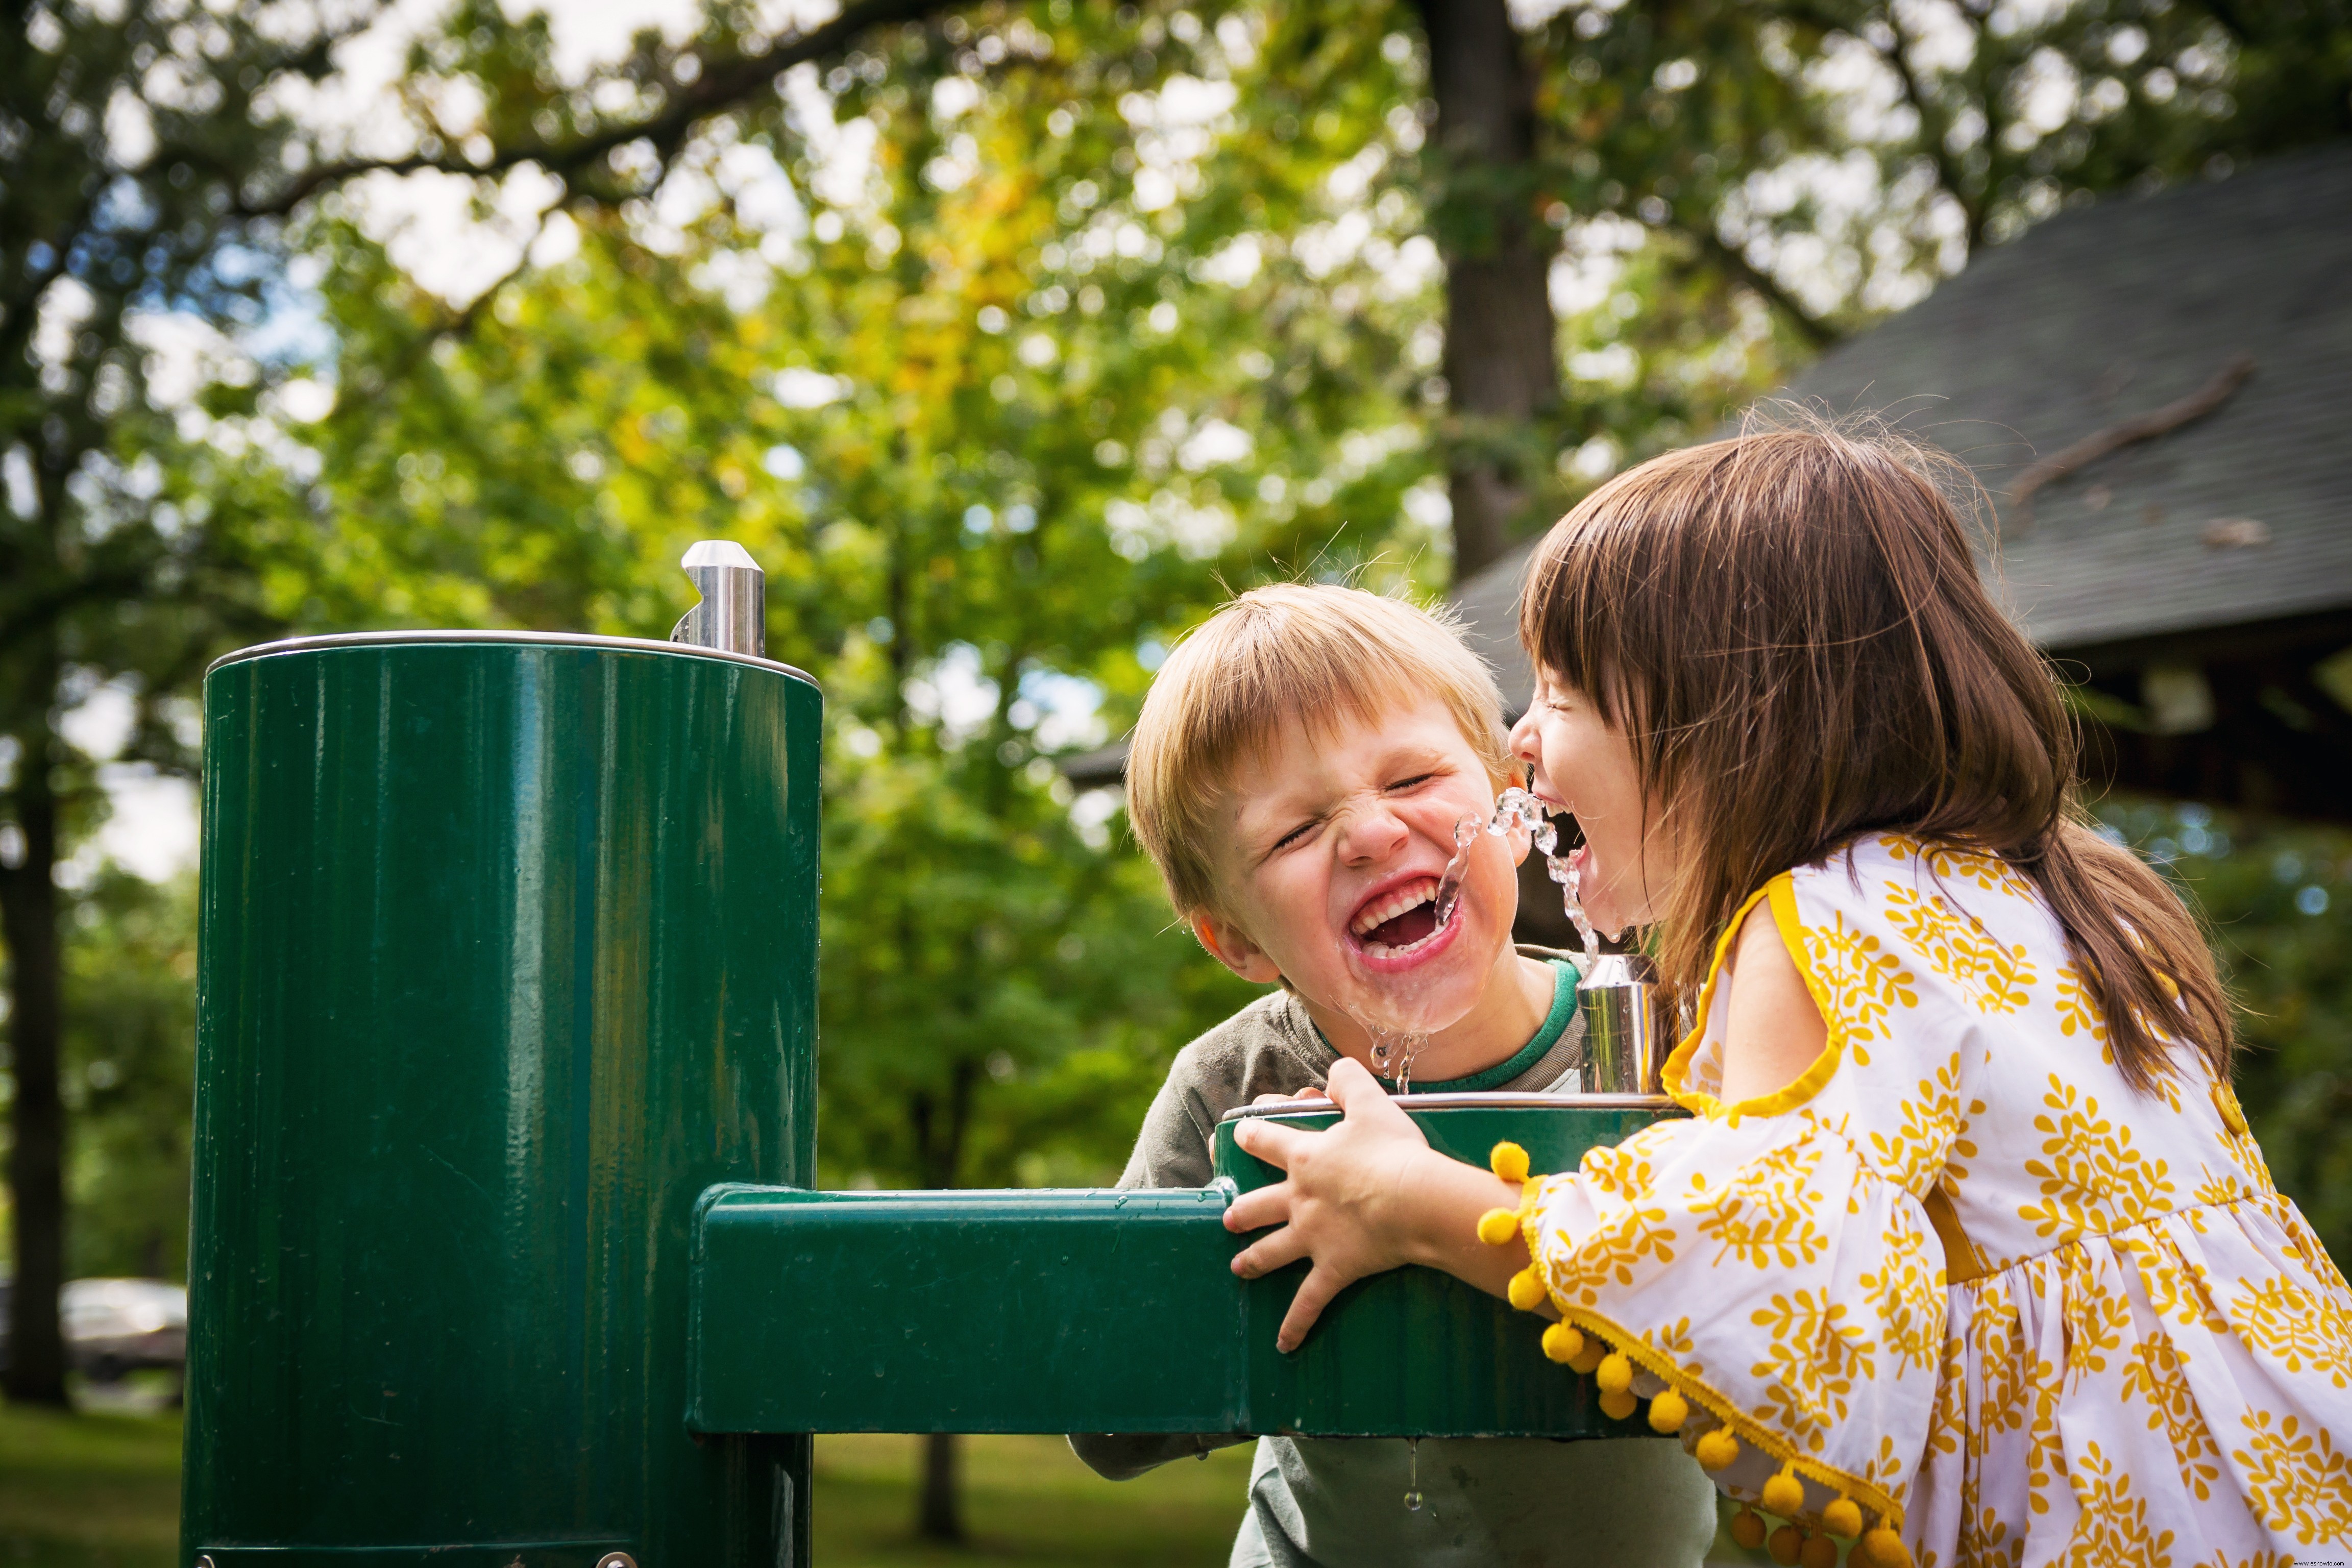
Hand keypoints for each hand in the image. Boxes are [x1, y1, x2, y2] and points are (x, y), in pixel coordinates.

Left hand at [1224, 1060, 1437, 1350]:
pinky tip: (1284, 1345)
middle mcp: (1299, 1198)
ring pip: (1270, 1251)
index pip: (1266, 1139)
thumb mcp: (1371, 1103)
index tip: (1241, 1131)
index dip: (1251, 1133)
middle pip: (1257, 1204)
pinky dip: (1295, 1326)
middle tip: (1228, 1217)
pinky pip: (1308, 1304)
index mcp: (1305, 1157)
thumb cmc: (1394, 1151)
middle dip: (1241, 1211)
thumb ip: (1349, 1080)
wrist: (1413, 1199)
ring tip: (1238, 1267)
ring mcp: (1311, 1237)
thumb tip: (1337, 1069)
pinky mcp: (1333, 1269)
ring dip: (1252, 1260)